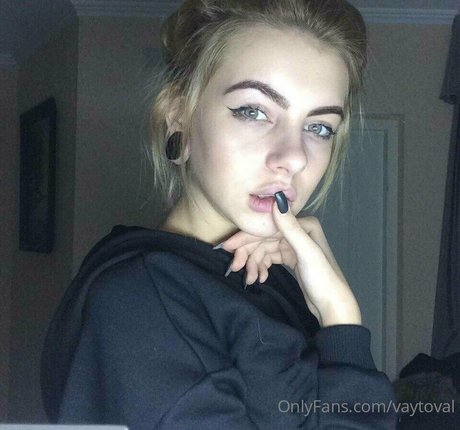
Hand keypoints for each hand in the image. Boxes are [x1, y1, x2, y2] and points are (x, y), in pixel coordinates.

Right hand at [217, 198, 360, 326]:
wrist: (333, 307)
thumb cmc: (323, 280)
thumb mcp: (307, 253)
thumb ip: (290, 227)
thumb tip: (276, 199)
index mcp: (304, 225)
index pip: (268, 227)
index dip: (246, 237)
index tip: (227, 247)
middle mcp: (298, 231)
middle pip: (264, 238)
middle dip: (248, 253)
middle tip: (234, 267)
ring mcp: (294, 245)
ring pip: (264, 249)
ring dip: (254, 263)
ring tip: (250, 279)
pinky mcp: (291, 258)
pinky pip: (270, 257)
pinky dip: (262, 267)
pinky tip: (260, 277)